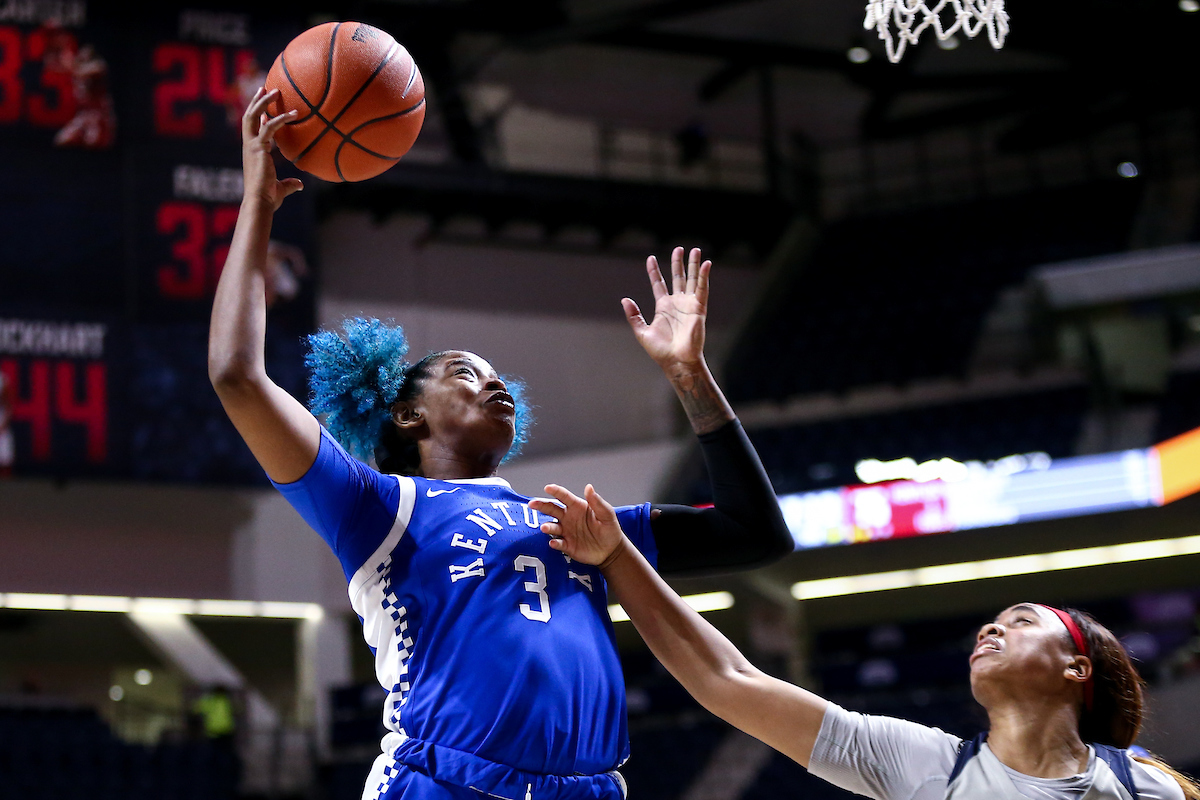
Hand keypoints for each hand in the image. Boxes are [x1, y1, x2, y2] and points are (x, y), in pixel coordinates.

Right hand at [242, 87, 302, 210]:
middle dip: (256, 101)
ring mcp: (251, 145)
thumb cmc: (268, 198)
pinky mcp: (257, 147)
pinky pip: (269, 128)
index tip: (266, 108)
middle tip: (266, 88)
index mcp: (253, 152)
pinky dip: (281, 119)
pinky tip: (294, 114)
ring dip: (264, 101)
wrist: (260, 202)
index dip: (259, 117)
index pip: (254, 129)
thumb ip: (290, 184)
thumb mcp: (281, 189)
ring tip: (276, 90)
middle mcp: (249, 146)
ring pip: (253, 116)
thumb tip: (301, 185)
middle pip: (249, 117)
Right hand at [530, 484, 627, 568]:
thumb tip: (588, 487)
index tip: (548, 487)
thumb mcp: (607, 514)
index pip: (563, 496)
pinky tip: (553, 542)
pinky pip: (557, 543)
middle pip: (551, 509)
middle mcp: (568, 517)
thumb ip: (597, 502)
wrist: (611, 550)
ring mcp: (566, 531)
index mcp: (577, 507)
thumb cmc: (609, 529)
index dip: (555, 491)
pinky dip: (554, 542)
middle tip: (532, 504)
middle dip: (541, 505)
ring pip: (552, 526)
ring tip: (545, 528)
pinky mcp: (566, 545)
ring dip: (547, 527)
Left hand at [623, 246, 710, 372]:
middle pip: (678, 277)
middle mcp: (677, 303)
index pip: (658, 284)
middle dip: (678, 263)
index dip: (654, 271)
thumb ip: (633, 315)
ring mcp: (688, 304)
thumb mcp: (641, 332)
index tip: (650, 258)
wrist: (677, 362)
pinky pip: (702, 289)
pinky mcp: (699, 308)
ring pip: (691, 280)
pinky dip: (704, 276)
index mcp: (663, 307)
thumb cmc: (660, 351)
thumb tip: (624, 299)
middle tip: (679, 248)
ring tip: (695, 250)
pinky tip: (706, 263)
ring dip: (693, 265)